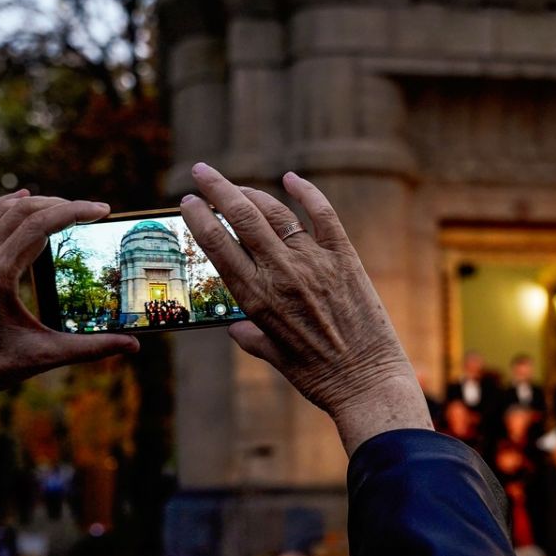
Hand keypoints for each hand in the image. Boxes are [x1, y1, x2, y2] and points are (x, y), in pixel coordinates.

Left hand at [0, 191, 139, 445]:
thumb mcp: (45, 357)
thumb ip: (91, 349)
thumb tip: (133, 345)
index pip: (37, 225)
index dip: (73, 211)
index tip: (102, 210)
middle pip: (22, 211)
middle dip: (62, 204)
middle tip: (94, 211)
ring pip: (3, 212)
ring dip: (37, 203)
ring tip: (68, 206)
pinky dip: (4, 206)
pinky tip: (20, 199)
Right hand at [180, 165, 430, 455]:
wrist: (367, 383)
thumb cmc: (319, 378)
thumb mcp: (276, 359)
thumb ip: (252, 338)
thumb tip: (234, 328)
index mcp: (257, 299)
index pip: (217, 246)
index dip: (199, 218)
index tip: (188, 201)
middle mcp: (282, 274)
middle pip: (241, 217)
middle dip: (216, 190)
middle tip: (201, 172)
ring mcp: (315, 263)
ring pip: (276, 212)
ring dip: (252, 192)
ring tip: (237, 185)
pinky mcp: (345, 259)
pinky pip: (323, 215)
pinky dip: (307, 193)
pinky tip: (291, 179)